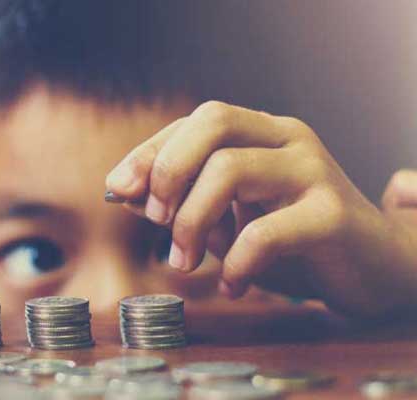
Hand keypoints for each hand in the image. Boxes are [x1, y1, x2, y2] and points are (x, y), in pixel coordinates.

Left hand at [104, 101, 416, 318]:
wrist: (377, 271)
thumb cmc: (294, 243)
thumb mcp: (227, 220)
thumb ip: (180, 202)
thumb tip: (123, 192)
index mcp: (263, 132)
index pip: (196, 120)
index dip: (150, 152)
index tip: (117, 189)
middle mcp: (289, 139)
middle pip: (213, 122)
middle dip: (168, 171)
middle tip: (157, 222)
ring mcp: (314, 172)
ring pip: (230, 169)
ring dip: (191, 222)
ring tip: (185, 262)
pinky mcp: (333, 215)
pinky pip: (265, 231)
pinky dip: (234, 263)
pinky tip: (232, 285)